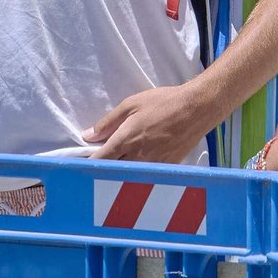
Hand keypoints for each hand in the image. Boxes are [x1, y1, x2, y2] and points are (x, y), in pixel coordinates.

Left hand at [84, 84, 216, 163]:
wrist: (196, 109)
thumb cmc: (164, 103)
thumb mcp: (132, 104)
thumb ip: (108, 122)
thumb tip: (88, 135)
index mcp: (126, 140)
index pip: (99, 161)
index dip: (88, 164)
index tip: (81, 164)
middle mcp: (137, 157)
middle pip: (112, 172)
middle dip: (103, 169)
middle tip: (100, 163)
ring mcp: (152, 165)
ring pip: (129, 175)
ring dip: (120, 172)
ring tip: (120, 163)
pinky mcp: (166, 168)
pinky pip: (147, 175)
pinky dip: (139, 172)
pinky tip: (141, 163)